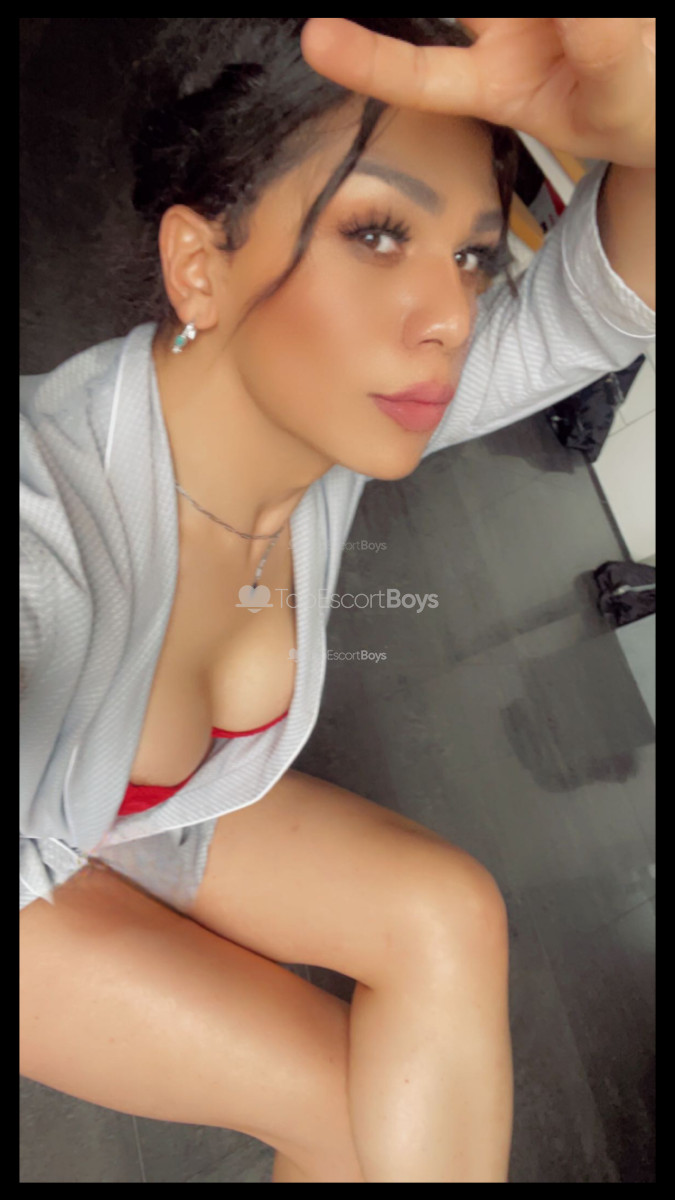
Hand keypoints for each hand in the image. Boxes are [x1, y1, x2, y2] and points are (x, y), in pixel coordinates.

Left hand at [300, 18, 654, 169]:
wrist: (669, 91)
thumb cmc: (640, 112)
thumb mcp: (621, 101)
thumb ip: (600, 54)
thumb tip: (570, 12)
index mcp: (498, 82)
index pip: (422, 75)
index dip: (368, 61)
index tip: (316, 39)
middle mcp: (500, 29)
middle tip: (336, 2)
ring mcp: (525, 6)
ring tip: (515, 13)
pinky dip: (554, 0)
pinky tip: (556, 11)